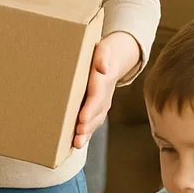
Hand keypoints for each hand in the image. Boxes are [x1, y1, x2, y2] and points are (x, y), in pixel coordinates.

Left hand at [73, 32, 140, 147]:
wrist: (116, 56)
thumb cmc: (103, 52)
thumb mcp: (103, 48)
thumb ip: (103, 56)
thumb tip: (103, 67)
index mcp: (102, 81)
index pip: (96, 97)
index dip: (90, 109)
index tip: (81, 119)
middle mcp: (104, 94)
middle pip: (96, 113)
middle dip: (87, 127)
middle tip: (77, 138)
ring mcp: (103, 102)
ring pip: (95, 120)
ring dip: (87, 133)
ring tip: (77, 144)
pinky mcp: (98, 106)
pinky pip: (93, 120)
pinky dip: (86, 132)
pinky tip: (76, 142)